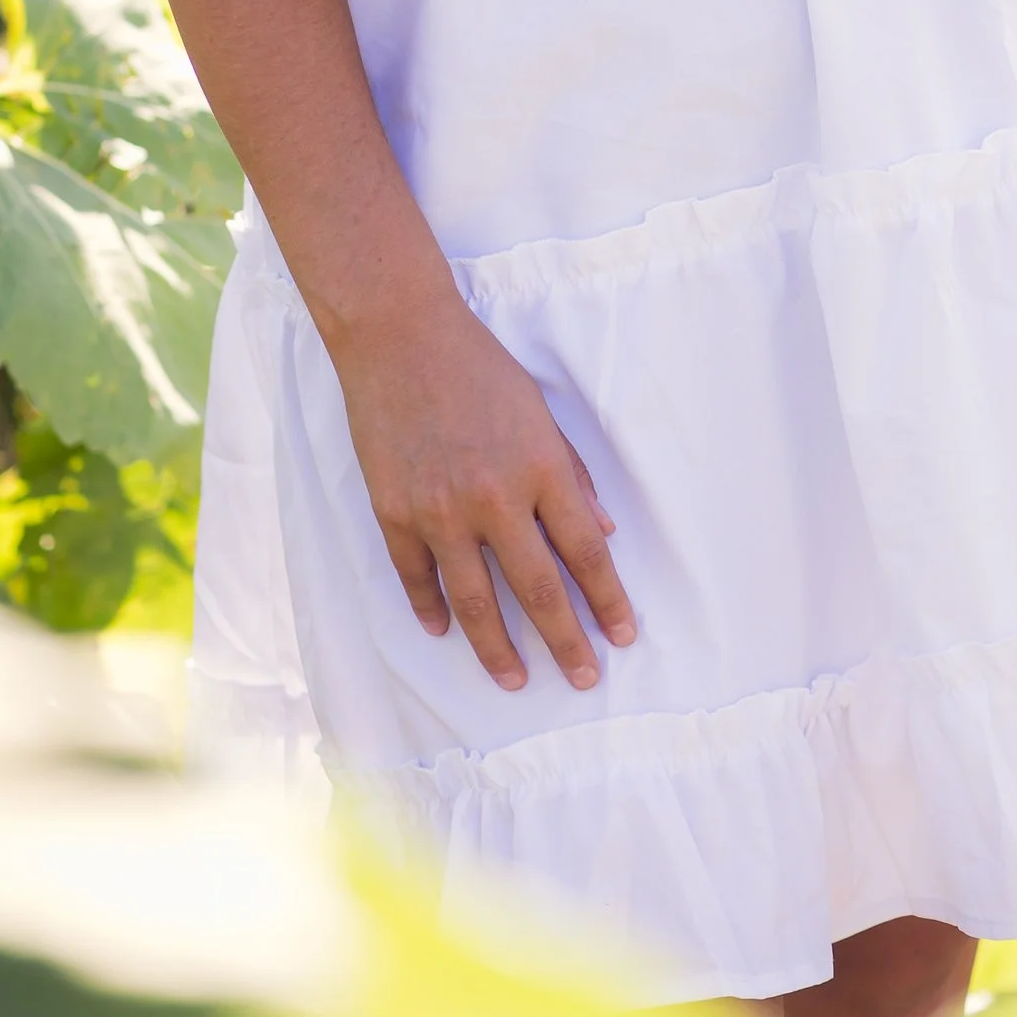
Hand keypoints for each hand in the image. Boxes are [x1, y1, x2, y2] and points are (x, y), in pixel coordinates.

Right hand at [333, 285, 637, 692]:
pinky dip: (431, 610)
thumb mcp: (539, 410)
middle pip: (538, 589)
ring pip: (475, 601)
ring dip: (499, 649)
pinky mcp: (394, 512)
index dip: (607, 600)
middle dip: (566, 641)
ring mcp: (439, 510)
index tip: (623, 636)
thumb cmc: (479, 366)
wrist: (399, 335)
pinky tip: (444, 632)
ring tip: (516, 680)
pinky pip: (416, 577)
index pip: (585, 551)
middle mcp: (494, 497)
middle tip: (584, 678)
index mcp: (540, 467)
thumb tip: (603, 533)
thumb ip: (572, 473)